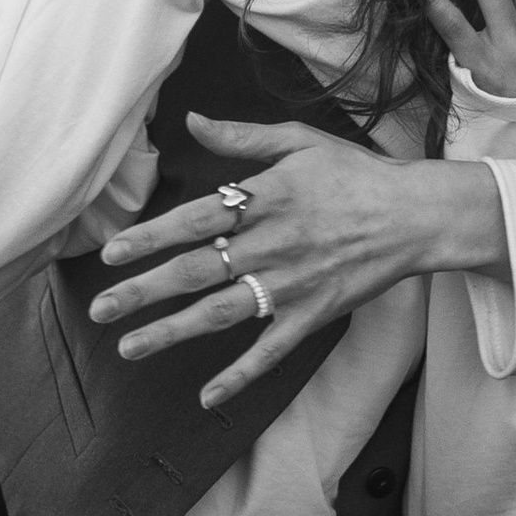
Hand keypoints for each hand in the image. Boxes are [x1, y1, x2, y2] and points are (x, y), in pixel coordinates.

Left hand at [89, 113, 505, 406]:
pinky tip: (207, 396)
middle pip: (195, 271)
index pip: (194, 219)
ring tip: (128, 347)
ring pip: (220, 313)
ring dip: (171, 332)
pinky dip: (239, 376)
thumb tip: (191, 120)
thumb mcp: (300, 140)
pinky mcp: (312, 315)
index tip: (112, 253)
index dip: (150, 236)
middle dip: (142, 291)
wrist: (415, 216)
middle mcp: (270, 244)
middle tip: (100, 308)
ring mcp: (290, 285)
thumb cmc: (355, 174)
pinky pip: (269, 351)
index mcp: (265, 199)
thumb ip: (242, 138)